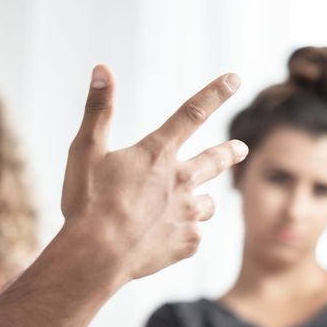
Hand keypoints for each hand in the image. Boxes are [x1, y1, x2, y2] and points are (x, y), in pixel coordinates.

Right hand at [60, 68, 247, 281]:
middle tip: (241, 148)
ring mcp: (187, 213)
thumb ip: (98, 110)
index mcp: (157, 154)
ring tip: (200, 204)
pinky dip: (184, 234)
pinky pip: (193, 235)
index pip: (192, 113)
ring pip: (208, 203)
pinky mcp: (187, 243)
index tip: (234, 79)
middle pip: (215, 161)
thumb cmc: (87, 202)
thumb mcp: (85, 150)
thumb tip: (102, 69)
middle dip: (230, 153)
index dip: (215, 93)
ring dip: (203, 200)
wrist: (97, 256)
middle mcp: (181, 180)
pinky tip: (168, 239)